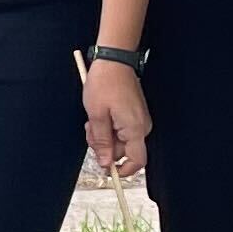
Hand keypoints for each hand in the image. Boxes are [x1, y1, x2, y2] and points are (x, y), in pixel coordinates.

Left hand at [83, 57, 150, 175]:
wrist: (114, 61)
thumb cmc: (105, 84)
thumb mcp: (96, 115)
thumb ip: (102, 142)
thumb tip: (106, 163)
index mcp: (135, 128)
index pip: (137, 161)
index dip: (123, 170)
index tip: (108, 170)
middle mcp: (142, 126)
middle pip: (124, 151)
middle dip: (104, 146)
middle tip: (90, 130)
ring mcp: (139, 120)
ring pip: (120, 140)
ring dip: (104, 135)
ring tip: (94, 119)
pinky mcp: (135, 114)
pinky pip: (122, 129)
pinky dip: (109, 127)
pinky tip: (101, 114)